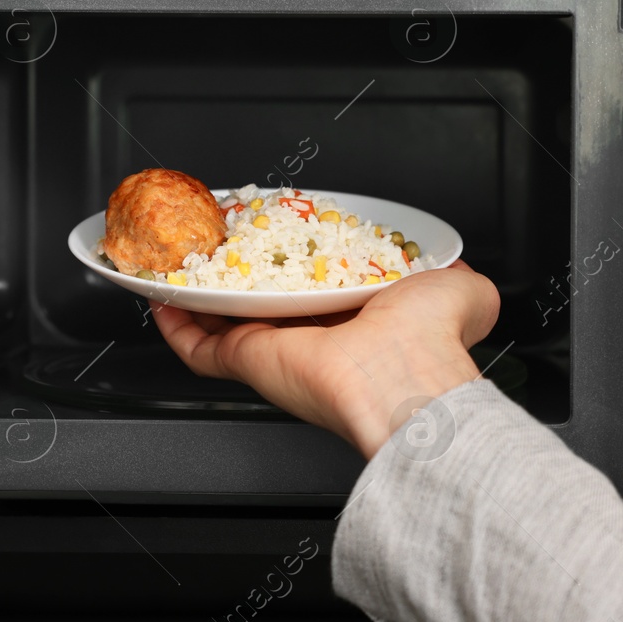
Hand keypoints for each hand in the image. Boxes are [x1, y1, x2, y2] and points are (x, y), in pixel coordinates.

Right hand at [153, 260, 500, 458]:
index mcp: (360, 318)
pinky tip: (157, 294)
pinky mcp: (249, 361)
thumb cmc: (431, 342)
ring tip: (179, 259)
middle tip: (220, 243)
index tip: (276, 237)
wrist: (403, 384)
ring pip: (223, 323)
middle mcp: (316, 336)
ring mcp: (278, 351)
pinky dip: (174, 323)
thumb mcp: (461, 291)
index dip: (295, 262)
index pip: (319, 288)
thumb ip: (461, 277)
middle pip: (265, 303)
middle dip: (240, 274)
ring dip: (197, 293)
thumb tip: (464, 270)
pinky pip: (198, 347)